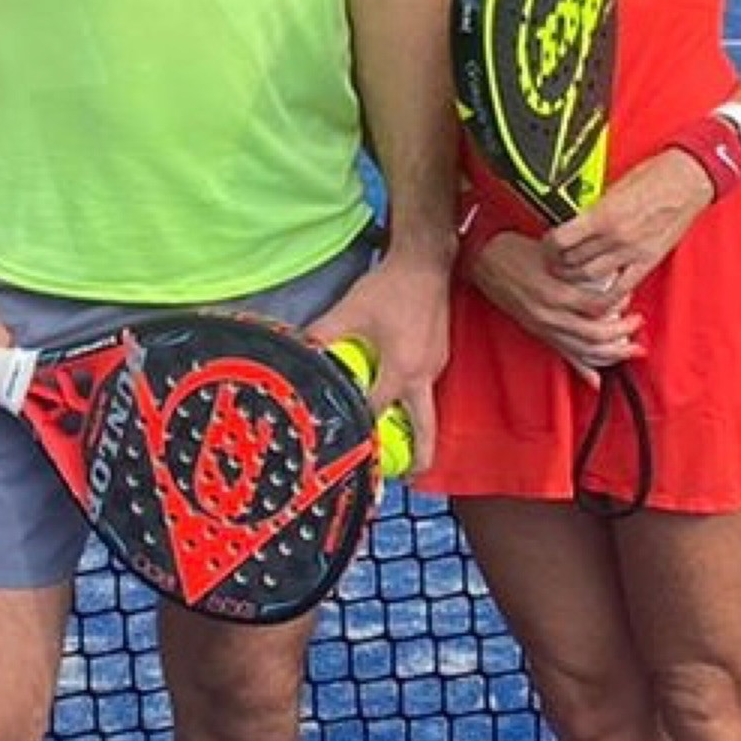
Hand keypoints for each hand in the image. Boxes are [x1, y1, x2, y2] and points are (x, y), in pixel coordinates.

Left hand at [311, 242, 451, 473]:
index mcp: (402, 370)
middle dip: (420, 457)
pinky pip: (427, 385)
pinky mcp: (441, 353)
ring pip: (426, 405)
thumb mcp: (350, 310)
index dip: (362, 429)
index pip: (378, 411)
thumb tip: (299, 350)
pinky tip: (396, 392)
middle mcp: (425, 374)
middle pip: (426, 428)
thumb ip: (323, 334)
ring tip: (396, 441)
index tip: (351, 446)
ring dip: (414, 425)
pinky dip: (414, 398)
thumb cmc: (390, 286)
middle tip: (409, 480)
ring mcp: (437, 364)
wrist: (427, 261)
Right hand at [466, 226, 642, 380]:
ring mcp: (543, 327)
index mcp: (555, 293)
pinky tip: (597, 379)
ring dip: (611, 354)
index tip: (630, 298)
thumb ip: (578, 265)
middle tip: (637, 325)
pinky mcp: (538, 332)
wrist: (482, 260)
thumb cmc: (513, 251)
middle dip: (623, 335)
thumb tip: (606, 276)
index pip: (598, 307)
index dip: (619, 304)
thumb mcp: (550, 251)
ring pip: (584, 351)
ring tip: (630, 350)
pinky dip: (584, 369)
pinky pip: (565, 355)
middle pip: (596, 335)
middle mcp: (549, 315)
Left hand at [541, 149, 714, 309]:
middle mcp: (615, 236)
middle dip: (558, 263)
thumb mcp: (613, 187)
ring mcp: (632, 251)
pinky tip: (597, 294)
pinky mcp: (648, 261)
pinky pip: (621, 288)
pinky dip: (605, 295)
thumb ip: (593, 209)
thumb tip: (576, 220)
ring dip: (577, 279)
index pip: (561, 239)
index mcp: (603, 214)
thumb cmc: (655, 176)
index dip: (548, 245)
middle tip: (554, 262)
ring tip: (572, 275)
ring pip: (590, 277)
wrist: (688, 180)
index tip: (547, 244)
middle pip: (571, 261)